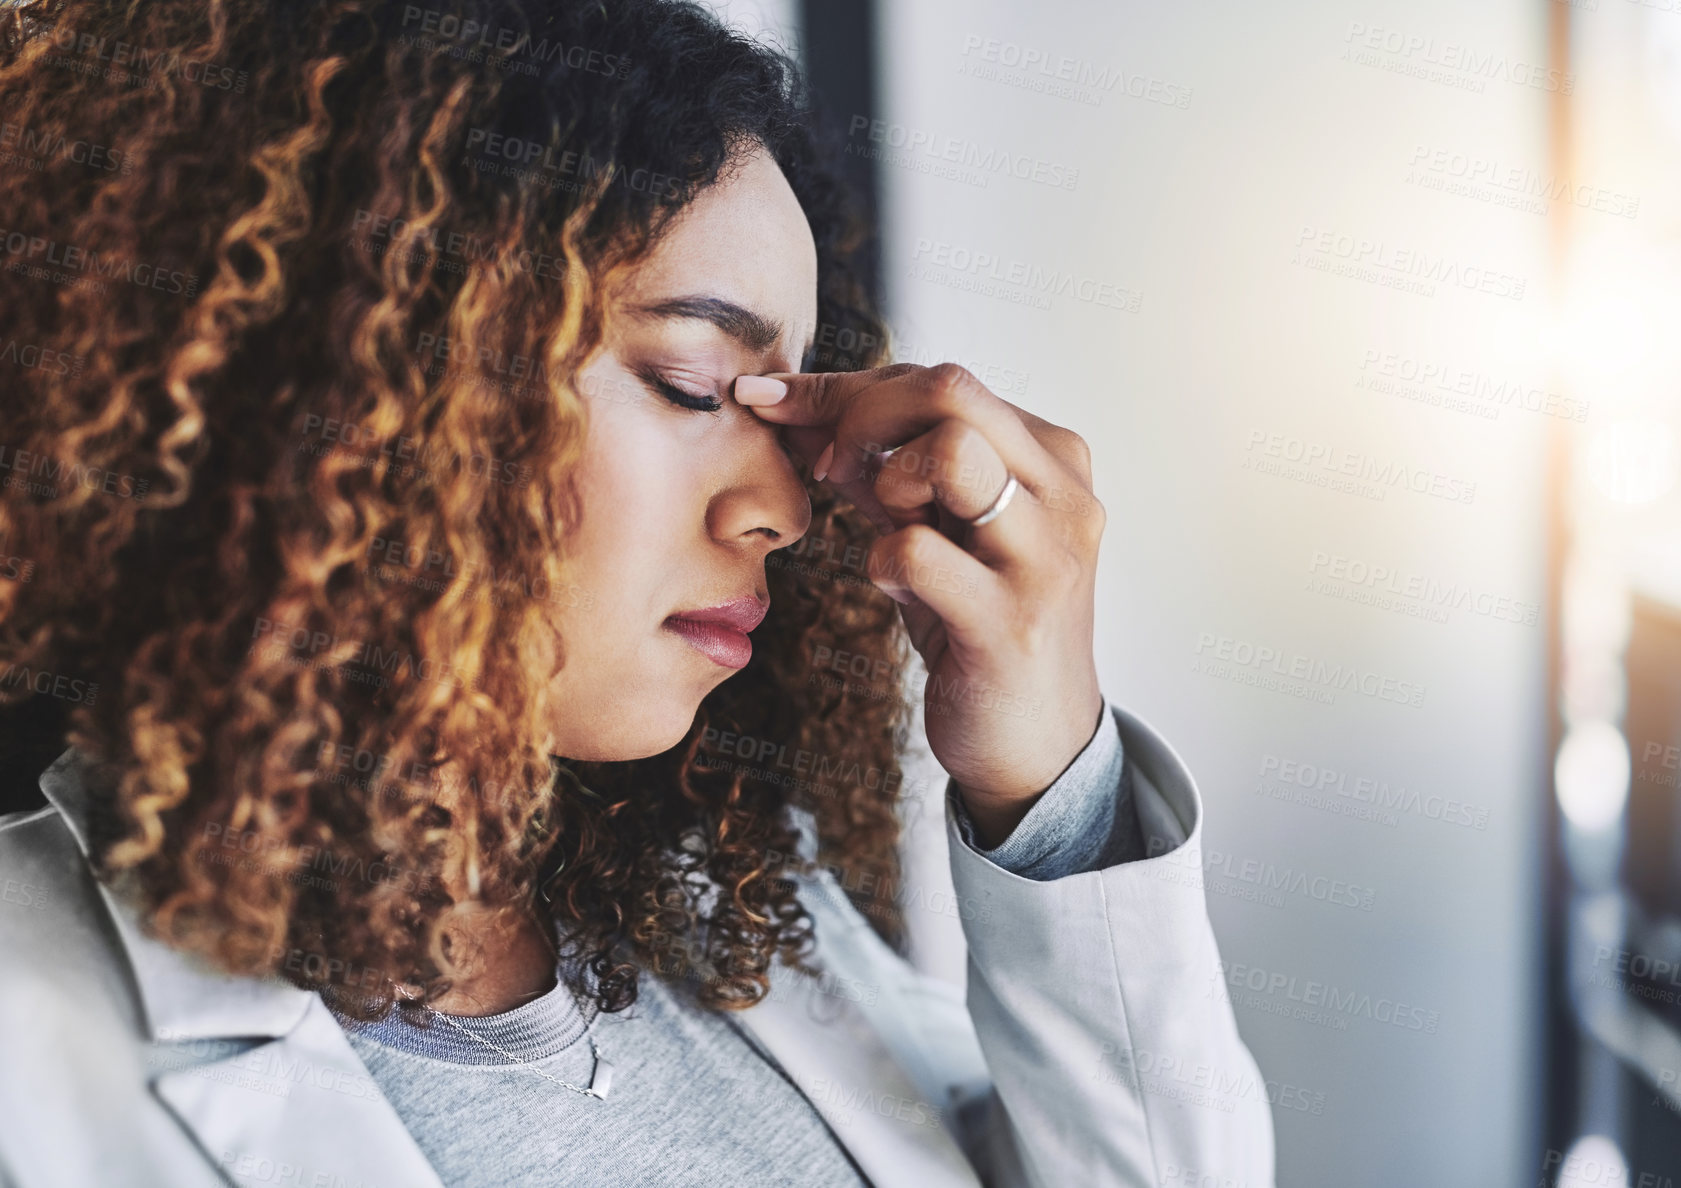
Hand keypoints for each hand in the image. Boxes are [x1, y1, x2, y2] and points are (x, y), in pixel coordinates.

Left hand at [736, 363, 1105, 846]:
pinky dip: (880, 559)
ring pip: (951, 452)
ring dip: (885, 477)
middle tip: (824, 465)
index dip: (846, 384)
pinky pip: (915, 551)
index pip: (944, 380)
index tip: (774, 400)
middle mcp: (1063, 496)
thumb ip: (889, 473)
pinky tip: (892, 584)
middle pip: (952, 390)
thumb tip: (804, 414)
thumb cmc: (981, 628)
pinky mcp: (1009, 621)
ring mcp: (1043, 557)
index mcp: (1051, 459)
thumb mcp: (939, 533)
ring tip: (881, 523)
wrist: (1038, 746)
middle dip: (859, 414)